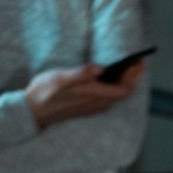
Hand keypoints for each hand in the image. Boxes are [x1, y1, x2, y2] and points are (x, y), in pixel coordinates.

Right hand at [26, 61, 143, 128]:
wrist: (34, 110)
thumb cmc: (45, 92)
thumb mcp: (61, 78)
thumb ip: (82, 74)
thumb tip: (100, 69)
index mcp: (93, 96)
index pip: (123, 89)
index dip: (133, 76)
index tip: (138, 61)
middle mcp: (96, 104)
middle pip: (122, 92)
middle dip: (132, 77)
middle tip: (138, 61)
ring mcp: (92, 107)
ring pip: (116, 95)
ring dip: (124, 82)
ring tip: (129, 67)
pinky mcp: (88, 107)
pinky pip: (108, 97)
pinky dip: (115, 87)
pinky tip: (112, 77)